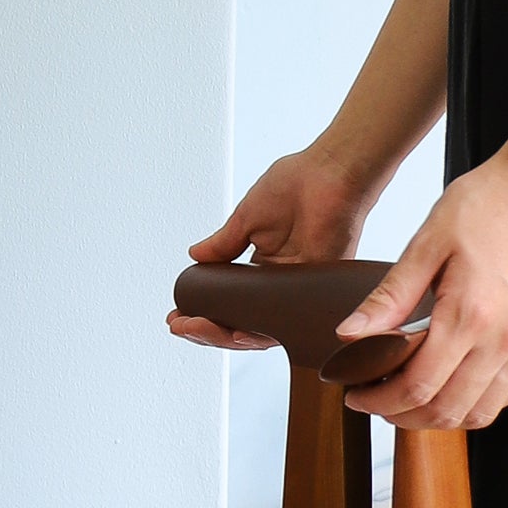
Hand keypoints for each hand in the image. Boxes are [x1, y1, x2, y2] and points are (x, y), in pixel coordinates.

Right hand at [168, 141, 380, 351]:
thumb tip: (195, 256)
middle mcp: (280, 285)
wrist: (330, 173)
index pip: (230, 302)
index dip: (202, 313)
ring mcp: (297, 292)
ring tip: (196, 327)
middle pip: (239, 323)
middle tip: (180, 325)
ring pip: (259, 331)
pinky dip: (258, 332)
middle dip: (206, 329)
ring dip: (224, 335)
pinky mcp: (314, 294)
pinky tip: (234, 333)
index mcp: (264, 268)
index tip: (177, 313)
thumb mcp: (246, 218)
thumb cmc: (299, 186)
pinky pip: (286, 324)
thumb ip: (223, 244)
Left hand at [331, 139, 507, 428]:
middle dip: (402, 416)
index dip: (379, 401)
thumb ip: (389, 296)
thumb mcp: (426, 243)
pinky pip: (506, 393)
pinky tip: (448, 384)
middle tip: (374, 401)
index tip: (355, 395)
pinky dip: (472, 403)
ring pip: (480, 412)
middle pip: (447, 411)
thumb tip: (348, 334)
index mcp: (470, 315)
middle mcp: (504, 339)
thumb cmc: (488, 204)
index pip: (417, 387)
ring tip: (406, 399)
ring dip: (439, 417)